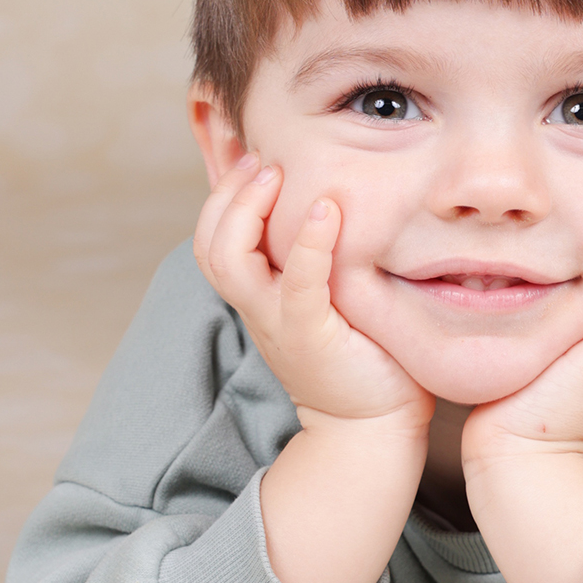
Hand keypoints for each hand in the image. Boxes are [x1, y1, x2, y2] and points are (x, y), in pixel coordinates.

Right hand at [193, 152, 433, 434]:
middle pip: (209, 243)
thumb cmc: (364, 355)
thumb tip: (340, 201)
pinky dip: (306, 243)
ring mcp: (278, 323)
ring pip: (228, 260)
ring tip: (277, 173)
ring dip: (247, 208)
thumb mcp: (332, 297)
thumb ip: (322, 259)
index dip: (224, 194)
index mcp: (259, 296)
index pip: (215, 237)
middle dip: (228, 193)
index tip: (254, 156)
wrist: (373, 426)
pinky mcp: (310, 335)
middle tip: (262, 159)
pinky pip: (296, 283)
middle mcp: (258, 308)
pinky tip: (325, 210)